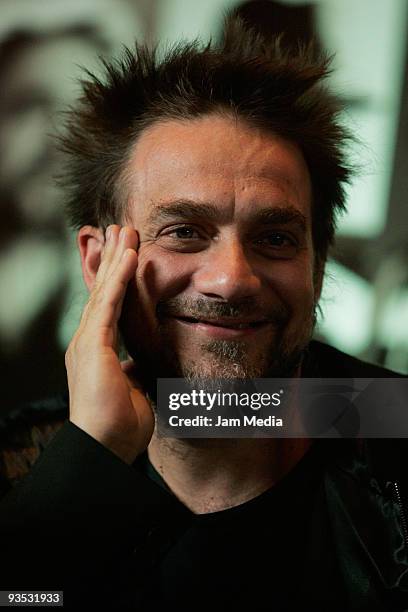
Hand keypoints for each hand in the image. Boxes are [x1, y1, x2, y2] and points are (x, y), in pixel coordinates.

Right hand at [66, 225, 153, 463]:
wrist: (105, 448)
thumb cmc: (118, 426)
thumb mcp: (131, 389)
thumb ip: (132, 371)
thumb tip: (139, 365)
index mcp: (96, 349)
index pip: (107, 304)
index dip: (115, 278)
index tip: (124, 254)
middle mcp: (87, 340)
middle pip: (102, 290)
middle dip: (113, 258)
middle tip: (121, 229)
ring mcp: (87, 341)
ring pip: (104, 290)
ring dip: (117, 259)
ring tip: (126, 230)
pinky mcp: (93, 346)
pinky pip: (109, 304)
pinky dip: (120, 278)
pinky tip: (129, 256)